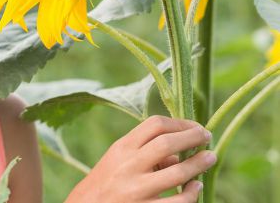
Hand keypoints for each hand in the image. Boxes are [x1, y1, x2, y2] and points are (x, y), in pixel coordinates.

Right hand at [65, 115, 215, 202]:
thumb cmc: (107, 181)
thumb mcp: (118, 159)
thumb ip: (144, 151)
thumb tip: (180, 152)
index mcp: (122, 148)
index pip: (155, 125)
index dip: (180, 123)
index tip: (195, 126)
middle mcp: (128, 166)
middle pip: (167, 143)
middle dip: (193, 137)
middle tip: (207, 136)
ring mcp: (137, 190)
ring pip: (177, 173)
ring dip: (199, 164)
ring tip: (210, 158)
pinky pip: (178, 202)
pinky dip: (192, 193)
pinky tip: (196, 187)